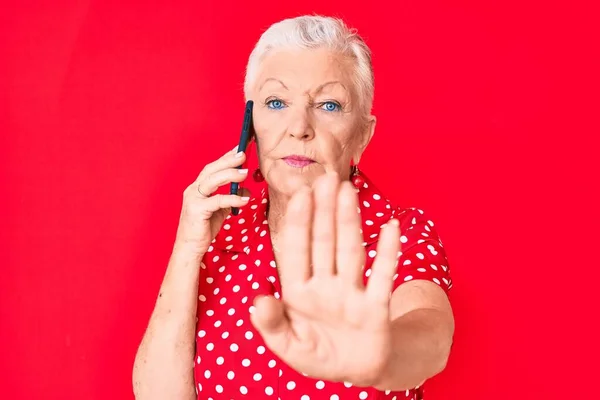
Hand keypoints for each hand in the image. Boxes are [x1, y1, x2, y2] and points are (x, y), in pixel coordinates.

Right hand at [174, 146, 249, 255]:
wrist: (190, 247)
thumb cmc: (203, 228)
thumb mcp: (220, 210)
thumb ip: (230, 198)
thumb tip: (246, 190)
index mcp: (198, 187)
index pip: (213, 167)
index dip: (227, 157)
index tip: (241, 147)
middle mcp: (193, 189)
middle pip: (211, 169)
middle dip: (228, 160)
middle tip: (243, 154)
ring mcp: (193, 199)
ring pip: (212, 180)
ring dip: (229, 175)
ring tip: (245, 173)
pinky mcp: (196, 210)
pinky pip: (217, 201)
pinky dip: (232, 198)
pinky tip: (244, 199)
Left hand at [250, 172, 401, 385]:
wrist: (354, 372)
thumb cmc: (317, 355)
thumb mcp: (288, 346)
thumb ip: (271, 325)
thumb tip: (258, 300)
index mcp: (299, 292)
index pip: (296, 251)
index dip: (299, 223)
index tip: (300, 194)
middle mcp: (325, 285)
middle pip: (324, 242)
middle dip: (324, 211)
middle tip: (327, 178)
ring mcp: (351, 292)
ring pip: (350, 251)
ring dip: (349, 222)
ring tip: (348, 192)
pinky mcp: (376, 307)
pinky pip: (382, 276)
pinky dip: (388, 253)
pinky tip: (390, 228)